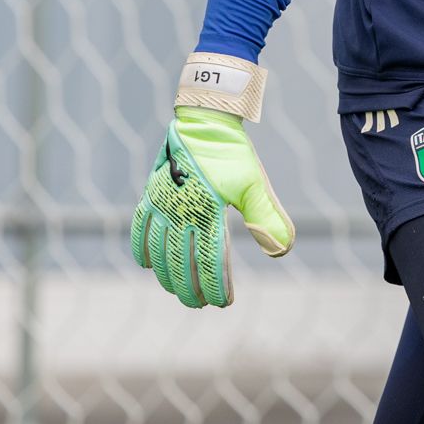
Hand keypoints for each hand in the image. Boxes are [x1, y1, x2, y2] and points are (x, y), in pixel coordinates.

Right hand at [130, 105, 293, 307]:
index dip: (215, 287)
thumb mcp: (255, 184)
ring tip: (176, 290)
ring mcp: (162, 202)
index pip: (209, 262)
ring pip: (158, 250)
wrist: (207, 120)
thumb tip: (282, 250)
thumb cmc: (234, 153)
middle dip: (190, 289)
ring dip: (166, 275)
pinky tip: (146, 263)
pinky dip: (141, 246)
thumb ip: (267, 218)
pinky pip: (140, 225)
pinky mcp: (152, 192)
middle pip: (180, 263)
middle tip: (199, 304)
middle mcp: (181, 211)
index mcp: (208, 212)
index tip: (223, 303)